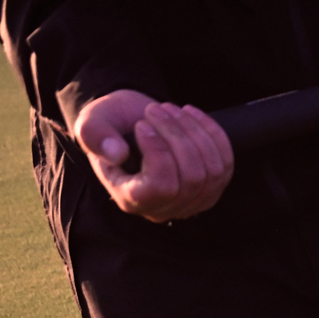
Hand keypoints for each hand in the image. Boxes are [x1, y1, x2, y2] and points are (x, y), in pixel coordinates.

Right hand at [72, 90, 234, 221]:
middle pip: (191, 178)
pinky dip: (213, 133)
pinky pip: (226, 163)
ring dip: (194, 131)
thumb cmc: (109, 125)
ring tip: (171, 109)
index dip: (158, 152)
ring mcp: (192, 202)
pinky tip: (191, 114)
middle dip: (177, 134)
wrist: (131, 121)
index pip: (161, 187)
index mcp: (131, 199)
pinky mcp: (212, 187)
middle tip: (156, 109)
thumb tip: (117, 153)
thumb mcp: (92, 124)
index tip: (142, 125)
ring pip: (212, 171)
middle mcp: (164, 208)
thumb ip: (94, 136)